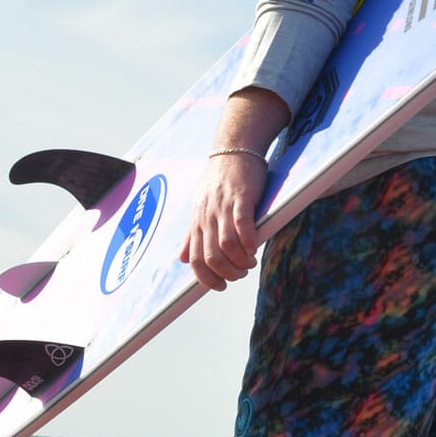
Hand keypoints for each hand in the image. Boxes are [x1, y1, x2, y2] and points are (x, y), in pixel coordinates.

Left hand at [181, 86, 288, 290]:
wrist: (233, 151)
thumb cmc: (220, 182)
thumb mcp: (201, 208)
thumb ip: (192, 235)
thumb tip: (181, 259)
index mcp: (197, 222)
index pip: (195, 260)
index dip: (207, 278)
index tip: (221, 286)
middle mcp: (206, 217)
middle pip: (211, 257)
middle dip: (227, 273)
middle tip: (241, 273)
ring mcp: (222, 207)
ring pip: (226, 245)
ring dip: (239, 261)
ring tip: (250, 262)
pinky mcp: (240, 198)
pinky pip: (240, 224)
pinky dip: (247, 241)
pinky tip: (254, 247)